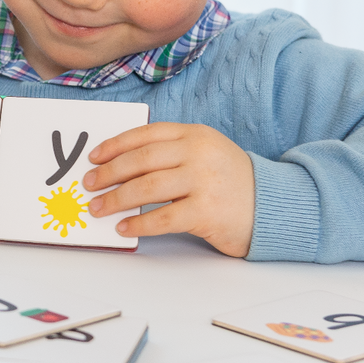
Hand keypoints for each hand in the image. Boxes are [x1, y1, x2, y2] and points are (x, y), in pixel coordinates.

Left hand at [83, 122, 254, 256]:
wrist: (274, 206)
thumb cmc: (232, 182)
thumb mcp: (206, 153)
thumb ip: (172, 152)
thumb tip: (120, 164)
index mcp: (195, 135)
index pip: (145, 135)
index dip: (114, 145)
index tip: (93, 157)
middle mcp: (198, 153)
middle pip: (141, 160)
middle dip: (108, 173)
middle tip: (89, 184)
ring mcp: (204, 181)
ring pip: (147, 188)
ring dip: (116, 199)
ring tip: (98, 208)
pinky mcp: (207, 211)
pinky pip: (163, 218)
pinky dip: (138, 223)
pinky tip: (124, 227)